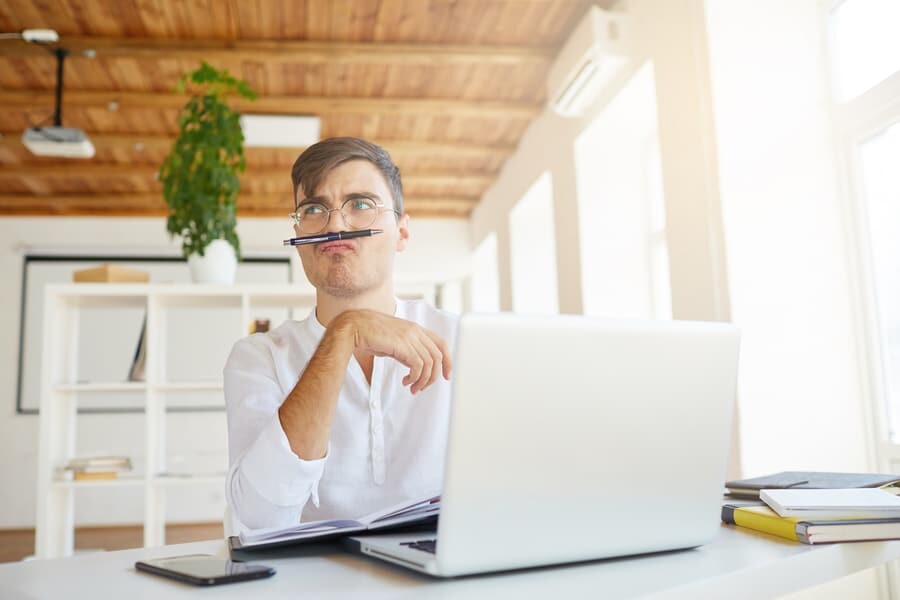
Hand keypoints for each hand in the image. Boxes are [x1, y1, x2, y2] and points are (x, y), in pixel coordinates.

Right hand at [335, 309, 451, 393]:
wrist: (353, 327)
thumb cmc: (368, 334)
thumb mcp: (393, 341)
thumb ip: (406, 349)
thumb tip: (413, 365)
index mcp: (415, 328)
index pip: (441, 344)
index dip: (448, 360)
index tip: (446, 375)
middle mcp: (416, 331)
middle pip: (439, 356)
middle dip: (434, 376)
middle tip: (422, 388)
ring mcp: (410, 337)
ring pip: (429, 364)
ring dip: (422, 381)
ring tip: (412, 388)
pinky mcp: (403, 346)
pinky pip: (419, 367)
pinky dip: (415, 378)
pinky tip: (405, 382)